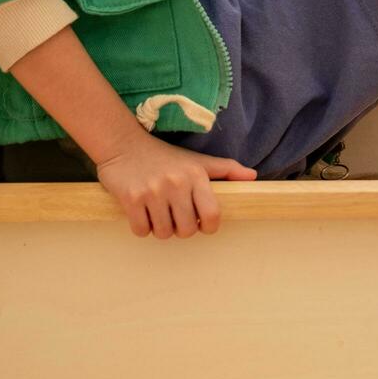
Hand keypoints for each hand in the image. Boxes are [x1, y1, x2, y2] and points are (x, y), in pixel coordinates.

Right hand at [94, 131, 257, 237]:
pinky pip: (141, 231)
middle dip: (181, 229)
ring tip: (158, 212)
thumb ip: (227, 169)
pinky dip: (142, 227)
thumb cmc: (165, 157)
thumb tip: (253, 177)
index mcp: (196, 175)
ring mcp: (153, 191)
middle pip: (186, 230)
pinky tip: (143, 212)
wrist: (124, 145)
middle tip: (175, 216)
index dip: (208, 227)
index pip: (212, 215)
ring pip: (163, 233)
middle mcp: (176, 183)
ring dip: (160, 229)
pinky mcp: (131, 199)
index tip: (200, 222)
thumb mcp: (198, 161)